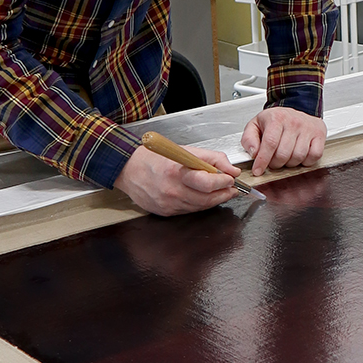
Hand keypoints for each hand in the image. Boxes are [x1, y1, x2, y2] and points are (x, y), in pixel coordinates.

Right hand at [113, 145, 240, 215]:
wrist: (130, 169)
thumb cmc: (158, 157)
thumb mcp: (188, 150)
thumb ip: (214, 159)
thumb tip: (232, 171)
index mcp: (177, 172)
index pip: (208, 183)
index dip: (223, 182)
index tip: (230, 179)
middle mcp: (172, 190)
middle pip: (207, 199)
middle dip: (224, 194)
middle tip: (232, 188)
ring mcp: (168, 204)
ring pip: (200, 207)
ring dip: (214, 200)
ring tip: (221, 191)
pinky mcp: (165, 212)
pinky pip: (189, 210)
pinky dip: (200, 204)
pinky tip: (203, 196)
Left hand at [241, 106, 326, 176]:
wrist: (296, 109)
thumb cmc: (276, 119)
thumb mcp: (256, 124)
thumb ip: (249, 138)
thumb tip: (253, 152)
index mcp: (277, 118)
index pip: (270, 143)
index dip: (263, 160)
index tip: (258, 170)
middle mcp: (294, 122)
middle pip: (283, 154)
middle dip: (275, 164)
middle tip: (272, 162)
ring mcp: (308, 128)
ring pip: (298, 157)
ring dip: (290, 163)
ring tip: (286, 157)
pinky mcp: (319, 134)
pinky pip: (314, 155)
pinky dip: (306, 161)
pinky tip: (299, 156)